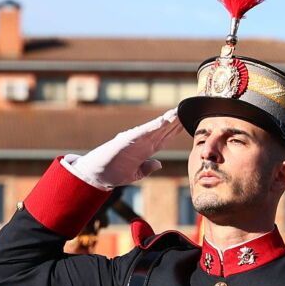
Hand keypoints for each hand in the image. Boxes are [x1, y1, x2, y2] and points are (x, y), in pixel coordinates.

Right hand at [65, 108, 181, 190]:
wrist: (97, 175)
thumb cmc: (113, 174)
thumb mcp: (135, 174)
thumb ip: (147, 168)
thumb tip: (159, 163)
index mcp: (145, 150)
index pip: (164, 138)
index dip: (175, 130)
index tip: (186, 122)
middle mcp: (142, 142)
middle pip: (163, 130)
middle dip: (175, 121)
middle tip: (186, 110)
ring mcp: (136, 140)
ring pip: (156, 128)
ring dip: (168, 120)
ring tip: (178, 111)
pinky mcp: (128, 140)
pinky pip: (144, 132)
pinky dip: (155, 126)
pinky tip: (165, 120)